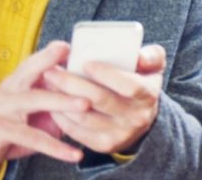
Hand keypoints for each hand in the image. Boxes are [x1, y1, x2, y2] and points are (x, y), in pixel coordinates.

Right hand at [0, 41, 88, 172]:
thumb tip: (94, 86)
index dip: (50, 53)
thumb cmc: (16, 118)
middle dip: (54, 67)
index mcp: (20, 78)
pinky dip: (56, 147)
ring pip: (35, 101)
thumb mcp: (36, 102)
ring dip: (62, 103)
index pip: (36, 61)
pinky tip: (74, 153)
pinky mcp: (1, 130)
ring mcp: (3, 107)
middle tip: (78, 64)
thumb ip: (57, 92)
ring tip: (86, 106)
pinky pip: (33, 138)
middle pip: (31, 72)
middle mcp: (11, 88)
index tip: (69, 46)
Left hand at [43, 44, 165, 153]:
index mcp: (149, 95)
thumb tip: (138, 56)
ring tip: (48, 84)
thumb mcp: (153, 67)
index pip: (129, 86)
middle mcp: (137, 118)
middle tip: (51, 71)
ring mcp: (120, 134)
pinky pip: (76, 131)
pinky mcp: (104, 145)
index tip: (85, 63)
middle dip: (72, 84)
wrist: (141, 117)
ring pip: (84, 116)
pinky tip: (52, 102)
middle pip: (100, 100)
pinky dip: (61, 116)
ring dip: (61, 100)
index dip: (107, 75)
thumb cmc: (141, 82)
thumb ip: (151, 56)